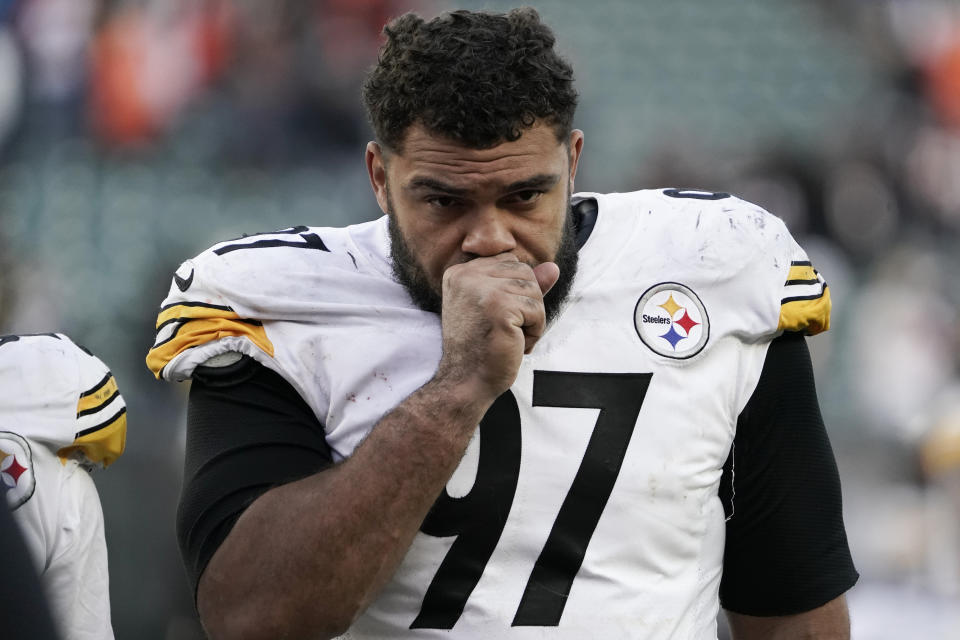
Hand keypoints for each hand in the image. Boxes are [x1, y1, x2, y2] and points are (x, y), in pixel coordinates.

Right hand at [436, 253, 559, 399]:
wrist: (467, 380)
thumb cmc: (482, 347)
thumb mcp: (500, 309)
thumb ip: (523, 284)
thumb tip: (554, 267)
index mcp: (461, 273)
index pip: (509, 262)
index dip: (515, 291)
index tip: (498, 317)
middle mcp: (467, 276)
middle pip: (524, 272)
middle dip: (527, 303)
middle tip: (507, 329)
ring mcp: (482, 290)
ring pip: (534, 290)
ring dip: (532, 318)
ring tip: (511, 337)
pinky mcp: (499, 308)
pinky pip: (537, 310)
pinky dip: (534, 331)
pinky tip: (515, 344)